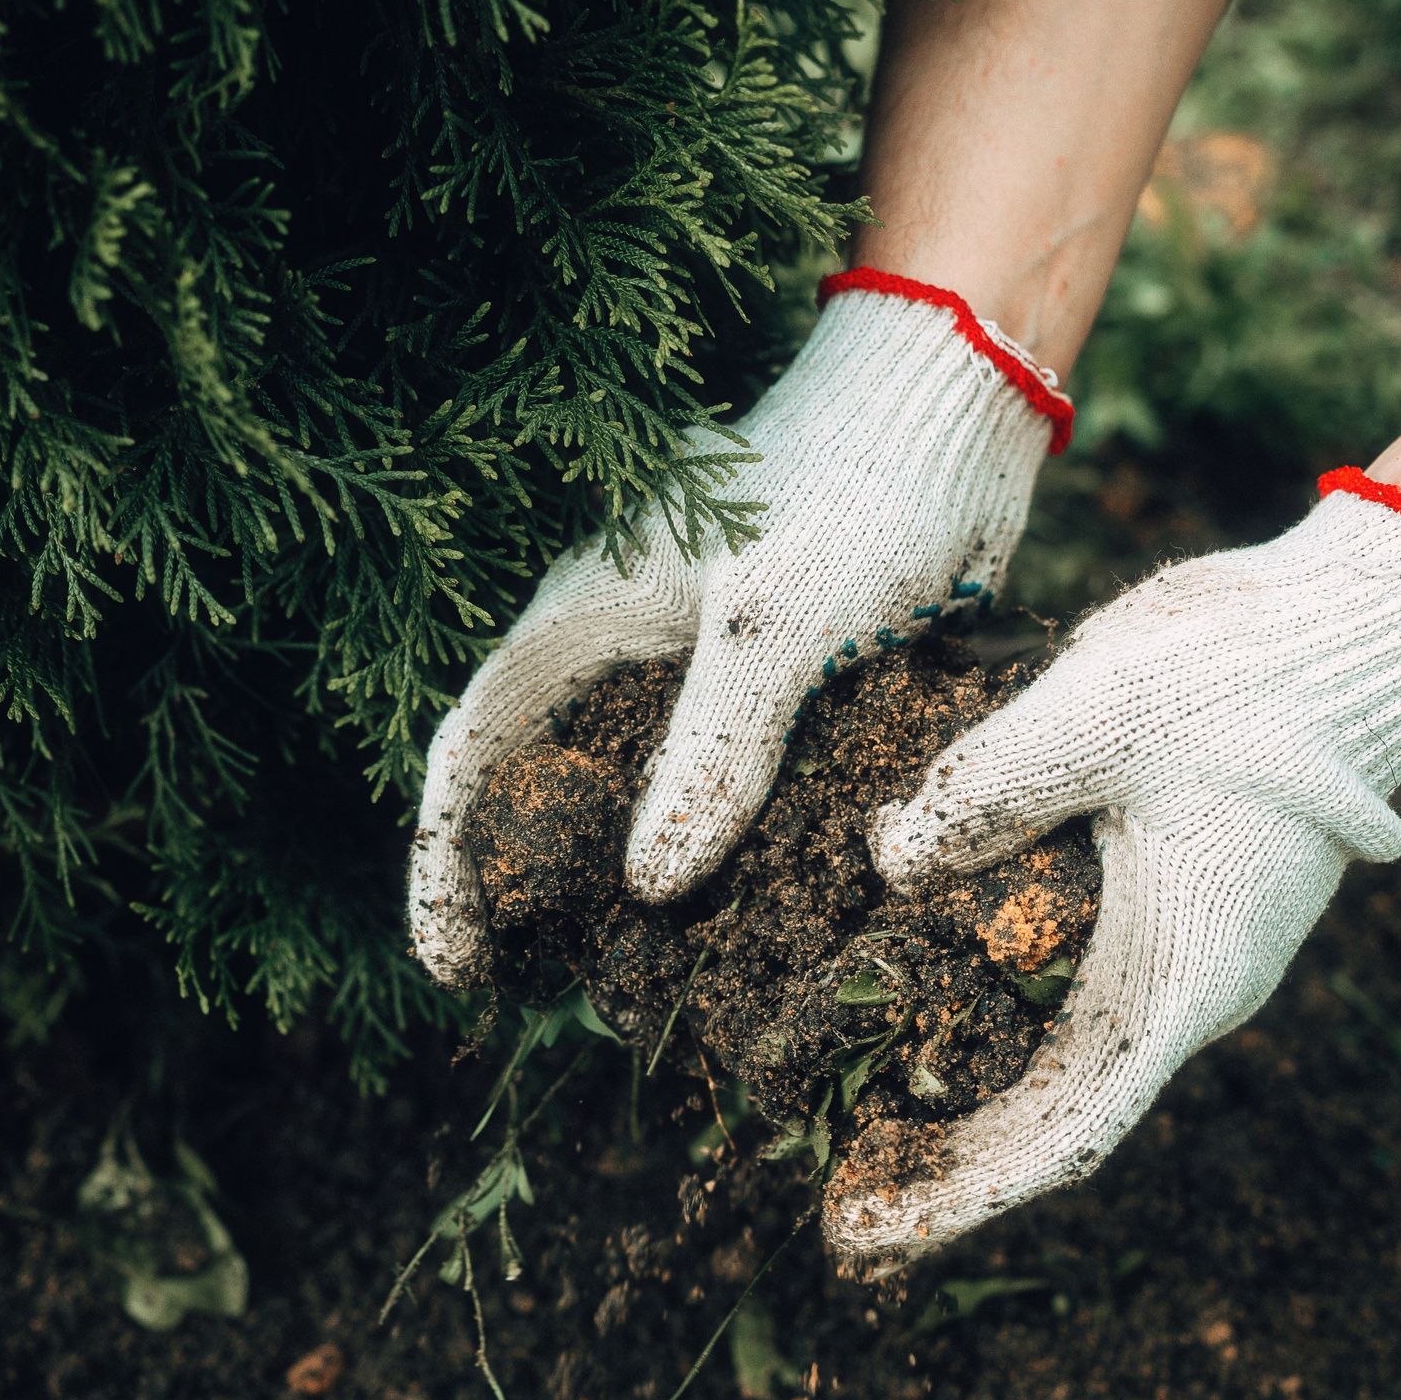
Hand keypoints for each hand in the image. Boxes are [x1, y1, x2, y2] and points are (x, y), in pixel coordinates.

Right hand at [408, 272, 1072, 985]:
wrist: (957, 406)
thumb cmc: (855, 483)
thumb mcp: (779, 622)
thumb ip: (714, 748)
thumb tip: (646, 885)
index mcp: (584, 612)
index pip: (472, 745)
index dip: (443, 860)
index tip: (453, 970)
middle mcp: (628, 644)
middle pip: (546, 785)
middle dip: (539, 892)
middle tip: (563, 993)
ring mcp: (704, 664)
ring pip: (645, 796)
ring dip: (640, 888)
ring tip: (660, 987)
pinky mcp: (782, 681)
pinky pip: (735, 785)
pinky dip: (732, 853)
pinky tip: (765, 924)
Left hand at [824, 471, 1400, 1268]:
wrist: (1356, 621)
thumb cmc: (1245, 670)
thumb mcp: (1095, 715)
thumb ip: (983, 791)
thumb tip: (887, 863)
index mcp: (1186, 975)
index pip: (1065, 1129)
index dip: (960, 1193)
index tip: (867, 1233)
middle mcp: (1191, 985)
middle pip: (1054, 1111)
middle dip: (947, 1161)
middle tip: (831, 1200)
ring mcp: (1188, 945)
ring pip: (1064, 1054)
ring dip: (966, 1096)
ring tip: (855, 1126)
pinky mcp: (1174, 899)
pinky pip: (1076, 987)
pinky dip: (995, 1016)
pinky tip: (918, 1003)